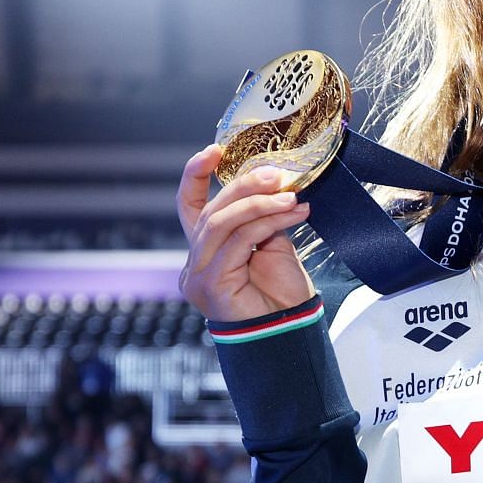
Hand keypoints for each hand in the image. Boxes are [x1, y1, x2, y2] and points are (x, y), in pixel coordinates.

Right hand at [176, 145, 315, 322]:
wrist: (290, 333)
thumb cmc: (281, 296)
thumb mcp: (271, 246)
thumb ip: (263, 218)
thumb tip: (273, 185)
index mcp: (206, 250)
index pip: (189, 205)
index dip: (196, 174)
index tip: (215, 149)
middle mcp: (195, 262)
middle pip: (212, 210)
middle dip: (244, 186)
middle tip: (277, 175)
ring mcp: (198, 274)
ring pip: (222, 222)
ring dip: (260, 203)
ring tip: (291, 197)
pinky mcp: (210, 283)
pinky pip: (239, 241)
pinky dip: (267, 222)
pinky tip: (294, 214)